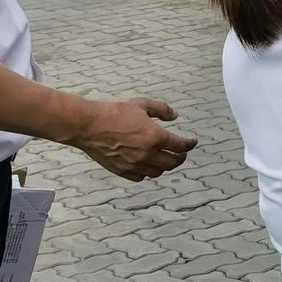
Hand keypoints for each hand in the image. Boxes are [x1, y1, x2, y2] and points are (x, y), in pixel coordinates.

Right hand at [72, 97, 197, 179]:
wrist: (89, 126)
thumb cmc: (114, 112)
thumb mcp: (141, 104)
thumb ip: (161, 110)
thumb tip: (175, 116)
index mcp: (155, 137)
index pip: (179, 145)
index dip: (189, 144)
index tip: (193, 142)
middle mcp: (147, 154)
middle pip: (171, 163)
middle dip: (180, 158)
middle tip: (182, 154)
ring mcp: (134, 165)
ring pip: (157, 172)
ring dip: (165, 166)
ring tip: (166, 159)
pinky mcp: (122, 171)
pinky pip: (141, 177)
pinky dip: (148, 172)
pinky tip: (148, 166)